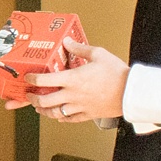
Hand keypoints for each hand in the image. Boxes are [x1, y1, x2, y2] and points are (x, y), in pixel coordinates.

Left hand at [5, 39, 128, 122]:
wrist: (132, 92)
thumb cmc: (117, 73)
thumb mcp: (98, 54)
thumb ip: (79, 48)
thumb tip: (67, 41)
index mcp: (72, 79)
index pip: (44, 80)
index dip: (32, 79)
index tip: (28, 77)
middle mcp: (72, 95)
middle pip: (44, 101)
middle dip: (33, 98)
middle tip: (29, 95)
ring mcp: (79, 107)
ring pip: (54, 113)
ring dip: (43, 111)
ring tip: (39, 107)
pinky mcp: (88, 115)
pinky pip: (70, 119)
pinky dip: (61, 118)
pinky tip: (59, 116)